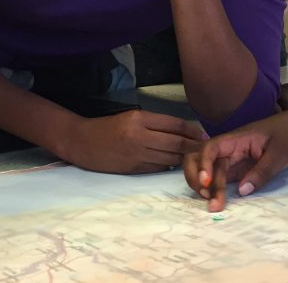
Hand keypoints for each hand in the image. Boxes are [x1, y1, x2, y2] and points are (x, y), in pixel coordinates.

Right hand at [64, 110, 203, 173]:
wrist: (81, 142)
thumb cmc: (109, 127)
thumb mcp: (132, 117)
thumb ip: (156, 124)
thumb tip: (183, 131)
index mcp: (140, 119)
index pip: (175, 125)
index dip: (192, 130)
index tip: (203, 134)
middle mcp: (139, 136)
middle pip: (175, 143)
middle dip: (193, 146)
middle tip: (206, 148)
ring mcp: (135, 154)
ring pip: (169, 158)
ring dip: (184, 158)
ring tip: (196, 157)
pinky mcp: (132, 169)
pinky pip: (157, 168)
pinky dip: (169, 166)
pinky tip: (176, 164)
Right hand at [184, 113, 287, 211]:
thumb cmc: (286, 137)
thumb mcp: (279, 154)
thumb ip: (262, 171)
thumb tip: (242, 191)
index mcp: (236, 139)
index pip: (211, 147)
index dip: (204, 164)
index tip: (207, 182)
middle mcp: (227, 149)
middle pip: (198, 159)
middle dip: (197, 178)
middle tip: (208, 197)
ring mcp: (229, 159)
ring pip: (205, 171)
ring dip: (203, 187)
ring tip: (214, 204)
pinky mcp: (233, 169)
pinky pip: (217, 179)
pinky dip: (213, 190)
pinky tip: (217, 201)